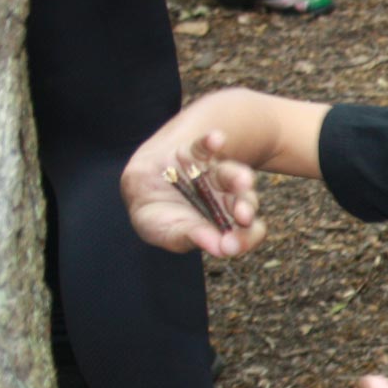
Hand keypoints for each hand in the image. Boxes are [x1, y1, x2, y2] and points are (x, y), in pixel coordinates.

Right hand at [122, 129, 266, 257]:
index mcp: (227, 222)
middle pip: (244, 201)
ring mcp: (212, 175)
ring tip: (243, 180)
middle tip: (244, 216)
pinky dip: (210, 142)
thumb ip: (194, 237)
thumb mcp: (171, 233)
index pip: (247, 230)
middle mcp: (226, 198)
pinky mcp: (195, 153)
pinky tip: (217, 139)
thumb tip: (220, 248)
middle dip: (245, 208)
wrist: (140, 190)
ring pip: (229, 175)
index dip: (246, 237)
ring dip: (236, 177)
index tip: (233, 245)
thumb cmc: (160, 220)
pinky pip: (204, 147)